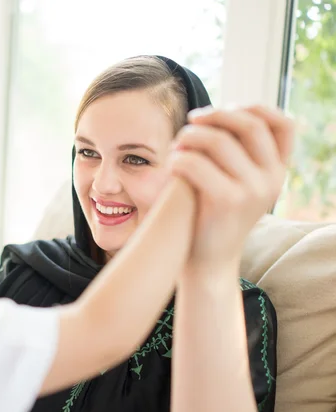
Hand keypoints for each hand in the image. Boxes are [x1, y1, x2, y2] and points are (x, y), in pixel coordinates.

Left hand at [169, 105, 293, 277]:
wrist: (208, 259)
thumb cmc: (213, 213)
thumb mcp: (235, 181)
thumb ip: (236, 151)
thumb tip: (217, 113)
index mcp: (278, 171)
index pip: (284, 124)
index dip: (255, 108)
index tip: (224, 108)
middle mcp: (272, 180)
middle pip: (250, 125)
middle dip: (216, 115)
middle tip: (191, 120)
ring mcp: (253, 191)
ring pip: (219, 142)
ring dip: (191, 136)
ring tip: (176, 145)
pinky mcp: (227, 201)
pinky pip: (197, 163)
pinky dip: (179, 158)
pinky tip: (171, 164)